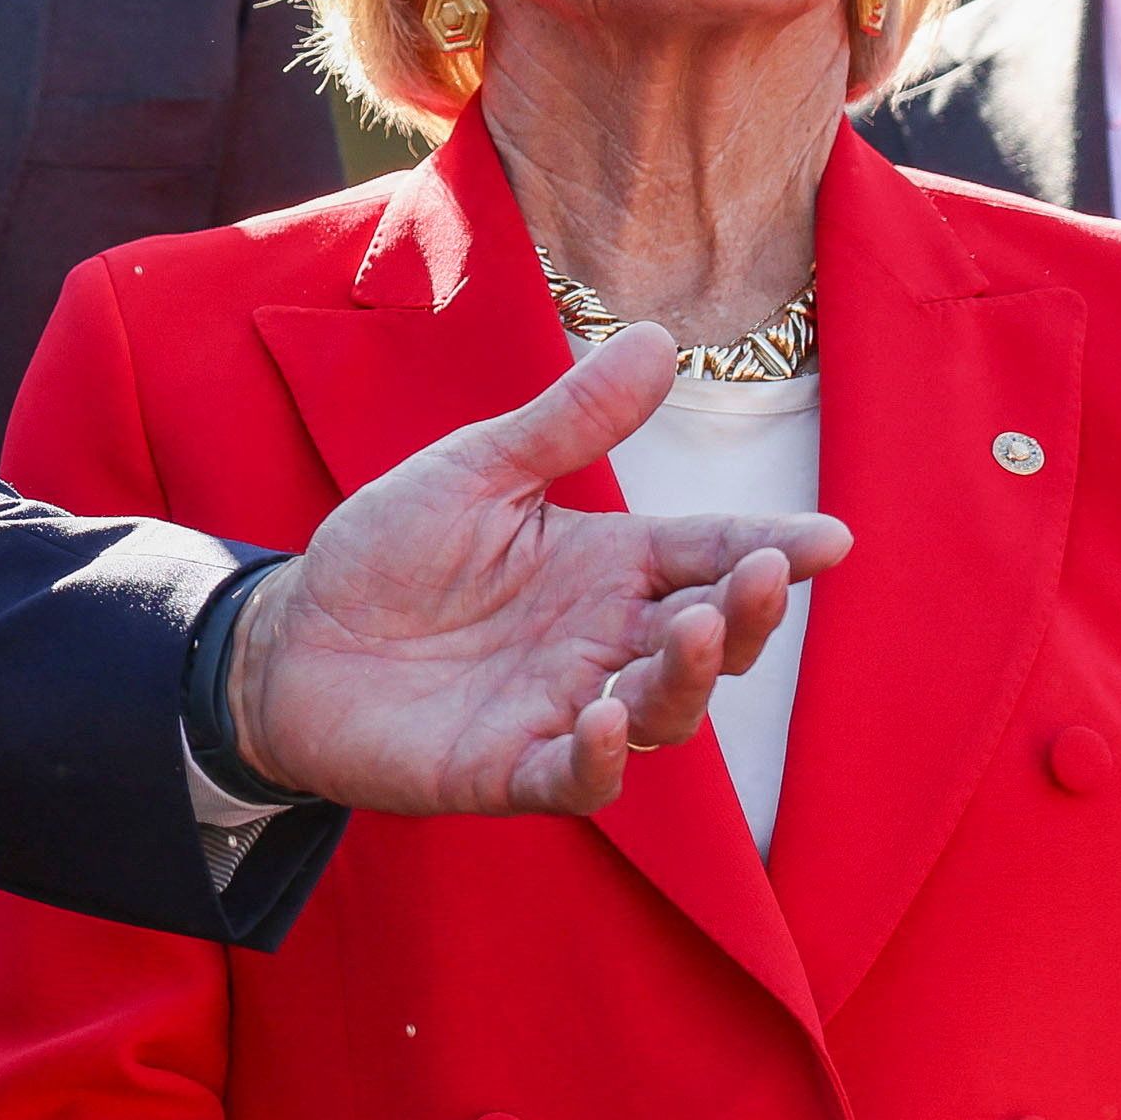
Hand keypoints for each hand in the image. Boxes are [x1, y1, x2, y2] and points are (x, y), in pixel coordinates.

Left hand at [229, 329, 835, 814]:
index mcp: (608, 566)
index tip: (829, 538)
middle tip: (757, 577)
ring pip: (660, 711)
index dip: (770, 549)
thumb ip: (565, 422)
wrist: (291, 638)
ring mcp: (563, 711)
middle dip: (743, 613)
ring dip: (683, 677)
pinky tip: (601, 717)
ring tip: (685, 629)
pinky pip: (575, 778)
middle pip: (705, 639)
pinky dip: (599, 759)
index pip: (707, 553)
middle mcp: (602, 643)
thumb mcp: (474, 471)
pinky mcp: (509, 770)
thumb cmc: (389, 552)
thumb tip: (656, 340)